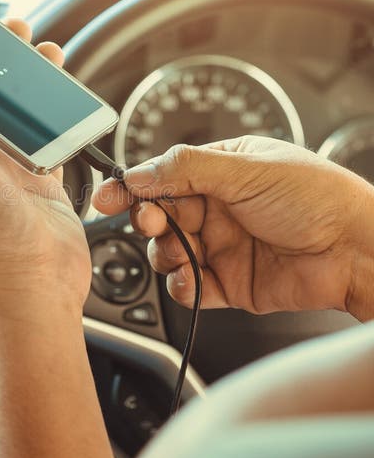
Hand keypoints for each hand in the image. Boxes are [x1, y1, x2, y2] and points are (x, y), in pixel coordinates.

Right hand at [93, 136, 373, 318]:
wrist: (356, 252)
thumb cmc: (319, 199)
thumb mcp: (247, 168)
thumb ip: (186, 169)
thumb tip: (138, 172)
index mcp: (222, 170)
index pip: (164, 175)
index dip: (133, 186)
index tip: (108, 197)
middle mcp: (219, 208)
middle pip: (160, 216)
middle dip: (148, 221)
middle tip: (152, 223)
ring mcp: (223, 247)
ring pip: (168, 254)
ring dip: (165, 256)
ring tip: (182, 254)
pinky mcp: (230, 284)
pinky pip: (189, 289)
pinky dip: (183, 288)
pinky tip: (192, 282)